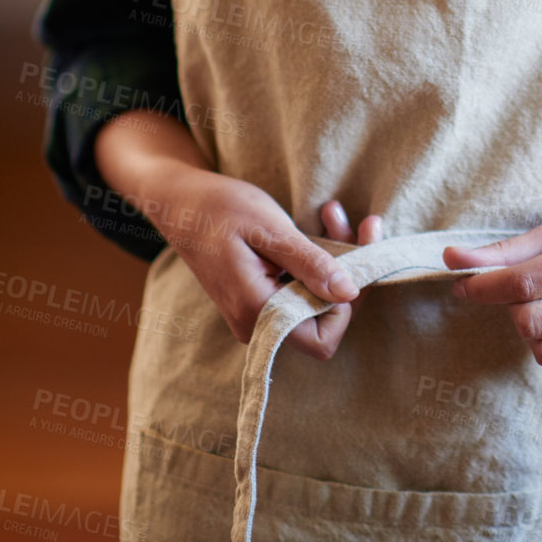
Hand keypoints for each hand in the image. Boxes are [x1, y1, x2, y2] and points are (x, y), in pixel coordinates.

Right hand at [149, 165, 377, 360]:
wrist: (182, 203)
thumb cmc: (220, 208)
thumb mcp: (270, 228)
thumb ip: (309, 264)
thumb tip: (350, 294)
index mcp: (256, 311)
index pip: (320, 339)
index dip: (344, 306)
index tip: (354, 260)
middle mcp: (257, 323)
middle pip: (322, 318)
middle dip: (347, 272)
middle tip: (360, 222)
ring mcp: (257, 313)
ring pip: (315, 299)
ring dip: (334, 258)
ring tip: (332, 212)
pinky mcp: (261, 298)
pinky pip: (300, 288)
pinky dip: (316, 257)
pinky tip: (320, 220)